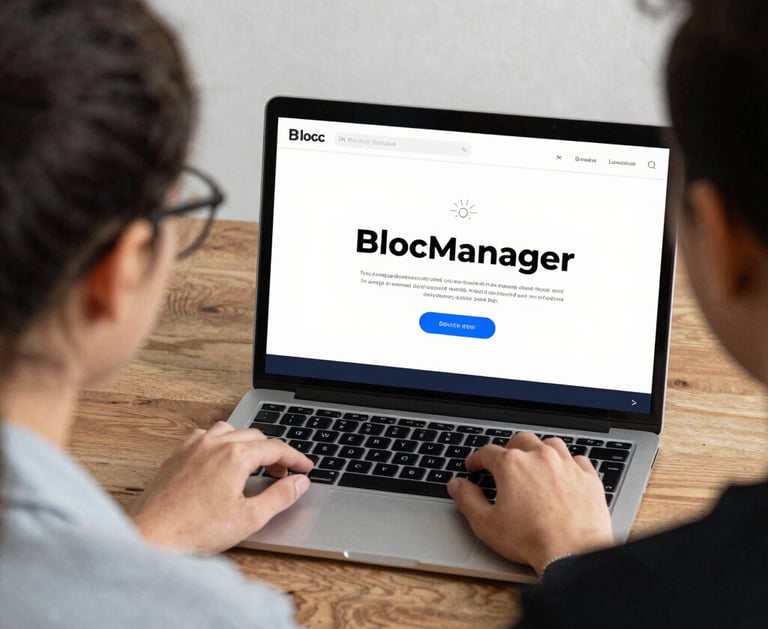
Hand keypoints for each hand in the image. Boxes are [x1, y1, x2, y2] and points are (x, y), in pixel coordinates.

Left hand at [131, 421, 312, 553]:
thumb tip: (299, 483)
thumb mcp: (249, 518)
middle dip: (273, 453)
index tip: (305, 468)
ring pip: (230, 431)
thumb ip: (280, 497)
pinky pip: (206, 436)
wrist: (151, 537)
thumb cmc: (194, 531)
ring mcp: (193, 446)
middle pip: (255, 436)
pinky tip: (222, 461)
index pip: (276, 448)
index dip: (295, 458)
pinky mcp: (177, 454)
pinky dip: (222, 443)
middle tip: (283, 474)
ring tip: (254, 465)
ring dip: (247, 443)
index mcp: (235, 455)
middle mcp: (214, 443)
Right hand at [447, 432, 612, 574]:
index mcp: (512, 465)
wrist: (573, 553)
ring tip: (534, 463)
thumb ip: (467, 500)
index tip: (474, 466)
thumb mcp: (486, 524)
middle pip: (520, 440)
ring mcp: (567, 465)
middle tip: (503, 463)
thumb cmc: (531, 540)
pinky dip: (568, 463)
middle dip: (508, 448)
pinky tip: (563, 474)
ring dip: (539, 450)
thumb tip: (457, 486)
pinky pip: (577, 459)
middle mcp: (540, 457)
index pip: (487, 452)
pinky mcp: (588, 477)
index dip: (477, 459)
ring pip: (550, 444)